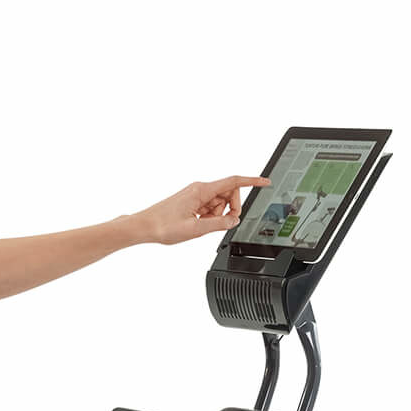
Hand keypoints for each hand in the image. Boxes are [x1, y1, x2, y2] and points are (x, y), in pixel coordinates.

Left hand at [133, 175, 272, 247]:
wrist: (144, 226)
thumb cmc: (162, 225)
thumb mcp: (196, 229)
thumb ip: (219, 224)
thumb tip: (235, 220)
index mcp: (201, 190)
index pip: (233, 181)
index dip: (252, 181)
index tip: (266, 181)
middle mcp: (199, 188)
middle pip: (228, 194)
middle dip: (229, 208)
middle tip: (218, 223)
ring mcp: (195, 194)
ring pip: (219, 203)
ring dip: (216, 215)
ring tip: (199, 225)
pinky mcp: (191, 201)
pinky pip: (209, 207)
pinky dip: (208, 216)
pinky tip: (195, 224)